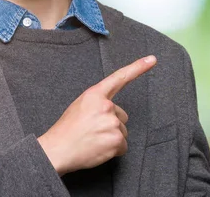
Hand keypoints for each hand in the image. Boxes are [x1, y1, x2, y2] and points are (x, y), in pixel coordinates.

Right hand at [38, 55, 156, 175]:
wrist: (57, 150)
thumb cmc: (66, 130)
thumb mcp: (80, 106)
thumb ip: (98, 103)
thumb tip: (111, 111)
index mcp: (95, 94)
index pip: (120, 77)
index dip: (138, 67)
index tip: (152, 60)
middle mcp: (106, 106)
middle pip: (122, 116)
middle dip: (111, 124)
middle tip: (93, 131)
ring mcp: (112, 123)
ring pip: (122, 132)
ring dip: (111, 138)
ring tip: (93, 140)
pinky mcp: (116, 140)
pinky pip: (123, 146)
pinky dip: (113, 150)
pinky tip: (98, 149)